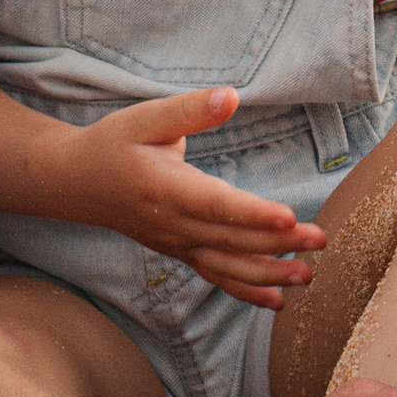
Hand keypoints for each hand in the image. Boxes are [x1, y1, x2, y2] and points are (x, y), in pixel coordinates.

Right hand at [61, 87, 327, 307]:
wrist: (77, 183)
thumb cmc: (114, 144)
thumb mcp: (146, 118)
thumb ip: (190, 109)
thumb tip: (231, 96)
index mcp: (166, 188)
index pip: (216, 204)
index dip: (252, 214)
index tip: (288, 218)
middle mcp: (172, 224)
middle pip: (231, 238)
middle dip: (277, 243)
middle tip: (320, 240)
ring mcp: (177, 244)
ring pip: (227, 266)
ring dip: (269, 274)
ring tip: (308, 275)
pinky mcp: (181, 252)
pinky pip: (216, 277)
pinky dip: (246, 291)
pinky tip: (278, 300)